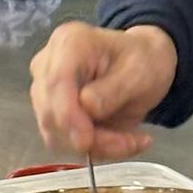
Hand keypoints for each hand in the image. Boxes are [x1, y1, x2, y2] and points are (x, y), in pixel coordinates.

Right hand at [29, 21, 176, 159]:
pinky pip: (65, 142)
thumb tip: (86, 106)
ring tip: (131, 140)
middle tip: (129, 143)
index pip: (56, 82)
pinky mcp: (52, 114)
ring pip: (56, 134)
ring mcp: (46, 91)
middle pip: (52, 113)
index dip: (67, 115)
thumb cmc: (143, 60)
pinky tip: (120, 141)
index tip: (86, 141)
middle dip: (89, 137)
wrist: (146, 65)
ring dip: (95, 146)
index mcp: (70, 43)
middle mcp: (49, 65)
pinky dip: (94, 149)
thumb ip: (113, 89)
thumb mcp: (140, 71)